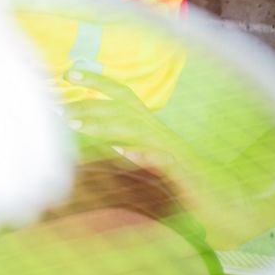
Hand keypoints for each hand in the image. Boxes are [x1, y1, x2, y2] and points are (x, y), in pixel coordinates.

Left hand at [64, 69, 178, 171]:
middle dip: (89, 105)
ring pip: (136, 128)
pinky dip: (144, 153)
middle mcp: (159, 131)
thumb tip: (98, 135)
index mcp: (149, 124)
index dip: (97, 80)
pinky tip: (127, 153)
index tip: (67, 74)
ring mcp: (172, 149)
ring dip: (105, 125)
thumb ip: (124, 144)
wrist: (216, 200)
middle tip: (58, 109)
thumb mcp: (146, 157)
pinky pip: (163, 158)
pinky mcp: (182, 170)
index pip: (121, 93)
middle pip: (123, 108)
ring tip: (76, 126)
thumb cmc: (177, 179)